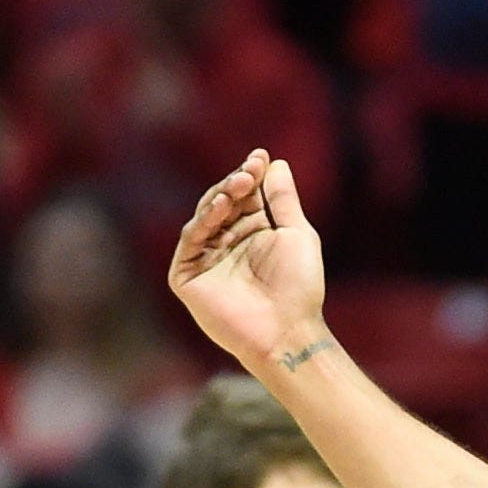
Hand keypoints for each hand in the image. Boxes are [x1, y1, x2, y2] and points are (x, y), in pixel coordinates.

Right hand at [171, 151, 331, 375]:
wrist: (288, 330)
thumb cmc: (299, 288)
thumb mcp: (296, 233)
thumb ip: (282, 200)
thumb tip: (275, 163)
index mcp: (253, 234)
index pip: (245, 196)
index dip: (251, 175)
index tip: (260, 157)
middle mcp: (227, 244)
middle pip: (223, 202)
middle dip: (236, 183)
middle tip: (251, 169)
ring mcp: (206, 260)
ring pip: (205, 216)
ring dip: (221, 196)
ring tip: (241, 182)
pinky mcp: (187, 277)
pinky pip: (191, 240)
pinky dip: (203, 221)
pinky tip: (221, 206)